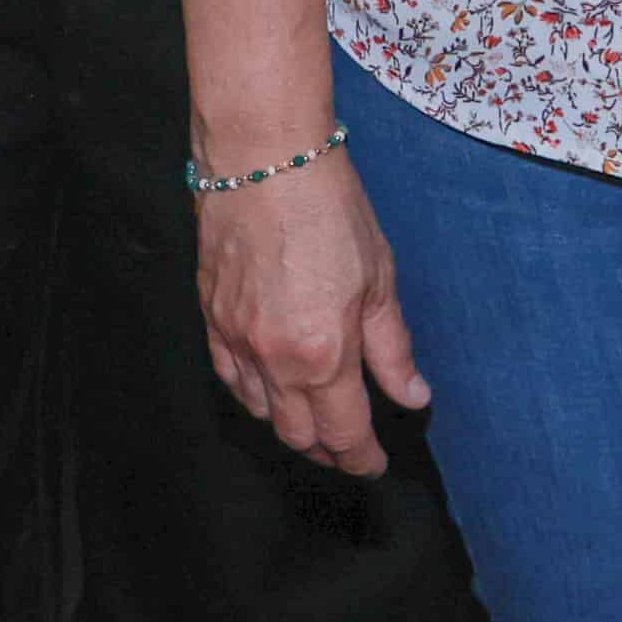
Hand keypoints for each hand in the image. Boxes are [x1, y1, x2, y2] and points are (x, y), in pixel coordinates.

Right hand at [195, 150, 426, 478]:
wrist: (262, 157)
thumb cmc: (329, 208)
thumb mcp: (379, 279)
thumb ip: (392, 349)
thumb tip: (411, 396)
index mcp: (323, 354)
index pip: (343, 433)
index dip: (361, 458)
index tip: (375, 464)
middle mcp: (273, 360)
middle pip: (297, 434)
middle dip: (327, 450)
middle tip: (349, 447)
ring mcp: (235, 340)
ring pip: (260, 412)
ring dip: (290, 425)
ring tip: (315, 419)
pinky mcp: (210, 318)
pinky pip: (229, 378)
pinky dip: (253, 396)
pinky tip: (271, 389)